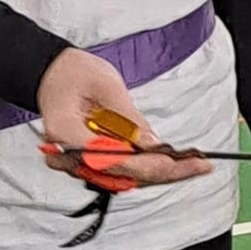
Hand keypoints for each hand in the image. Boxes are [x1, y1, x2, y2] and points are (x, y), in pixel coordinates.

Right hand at [36, 48, 212, 191]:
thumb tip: (153, 143)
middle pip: (122, 175)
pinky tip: (173, 162)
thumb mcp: (106, 85)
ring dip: (159, 172)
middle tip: (199, 166)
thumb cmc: (73, 72)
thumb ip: (129, 118)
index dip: (149, 163)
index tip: (180, 161)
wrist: (52, 73)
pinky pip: (121, 170)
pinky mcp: (91, 159)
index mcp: (67, 132)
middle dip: (163, 172)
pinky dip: (148, 167)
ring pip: (125, 177)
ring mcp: (79, 160)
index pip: (113, 159)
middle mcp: (70, 154)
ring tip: (193, 164)